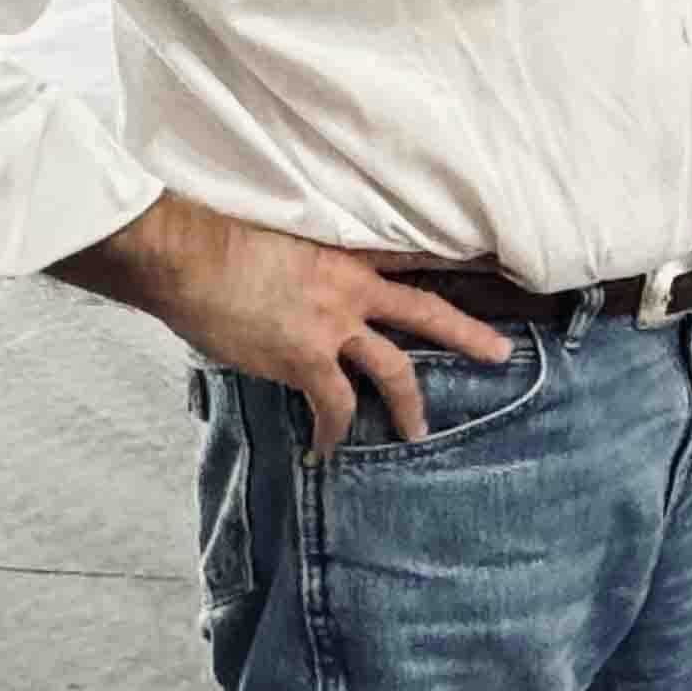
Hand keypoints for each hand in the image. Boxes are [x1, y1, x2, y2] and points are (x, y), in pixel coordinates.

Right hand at [57, 192, 512, 454]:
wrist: (190, 257)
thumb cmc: (218, 241)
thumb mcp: (276, 240)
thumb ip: (298, 267)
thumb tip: (287, 286)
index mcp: (345, 254)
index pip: (413, 254)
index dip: (454, 259)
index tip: (492, 263)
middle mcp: (352, 289)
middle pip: (426, 312)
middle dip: (466, 334)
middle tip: (501, 353)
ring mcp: (333, 326)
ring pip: (394, 369)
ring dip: (408, 405)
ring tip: (416, 432)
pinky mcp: (306, 359)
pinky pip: (332, 405)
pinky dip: (332, 431)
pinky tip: (326, 449)